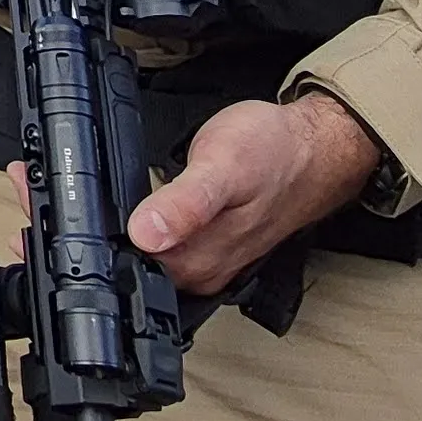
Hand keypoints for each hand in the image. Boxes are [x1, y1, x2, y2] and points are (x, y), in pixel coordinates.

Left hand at [124, 94, 383, 295]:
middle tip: (130, 187)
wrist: (315, 148)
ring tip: (147, 190)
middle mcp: (202, 272)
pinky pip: (172, 246)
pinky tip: (165, 202)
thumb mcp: (222, 165)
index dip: (106, 233)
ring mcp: (210, 262)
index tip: (106, 202)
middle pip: (134, 262)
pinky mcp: (215, 248)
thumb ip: (184, 204)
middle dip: (120, 227)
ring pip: (152, 253)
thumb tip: (145, 233)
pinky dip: (161, 224)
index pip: (126, 265)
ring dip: (141, 224)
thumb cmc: (274, 151)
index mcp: (197, 263)